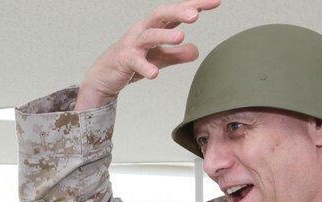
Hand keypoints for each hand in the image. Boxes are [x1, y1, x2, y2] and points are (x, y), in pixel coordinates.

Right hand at [76, 0, 220, 111]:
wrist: (105, 75)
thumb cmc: (132, 61)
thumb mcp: (159, 58)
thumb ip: (178, 55)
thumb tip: (196, 51)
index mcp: (155, 26)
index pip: (177, 12)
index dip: (196, 5)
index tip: (215, 2)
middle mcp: (143, 29)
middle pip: (161, 14)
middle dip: (178, 12)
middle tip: (195, 14)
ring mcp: (132, 44)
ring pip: (149, 35)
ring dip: (164, 35)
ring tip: (180, 36)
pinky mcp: (123, 60)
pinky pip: (135, 61)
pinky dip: (145, 66)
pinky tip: (155, 73)